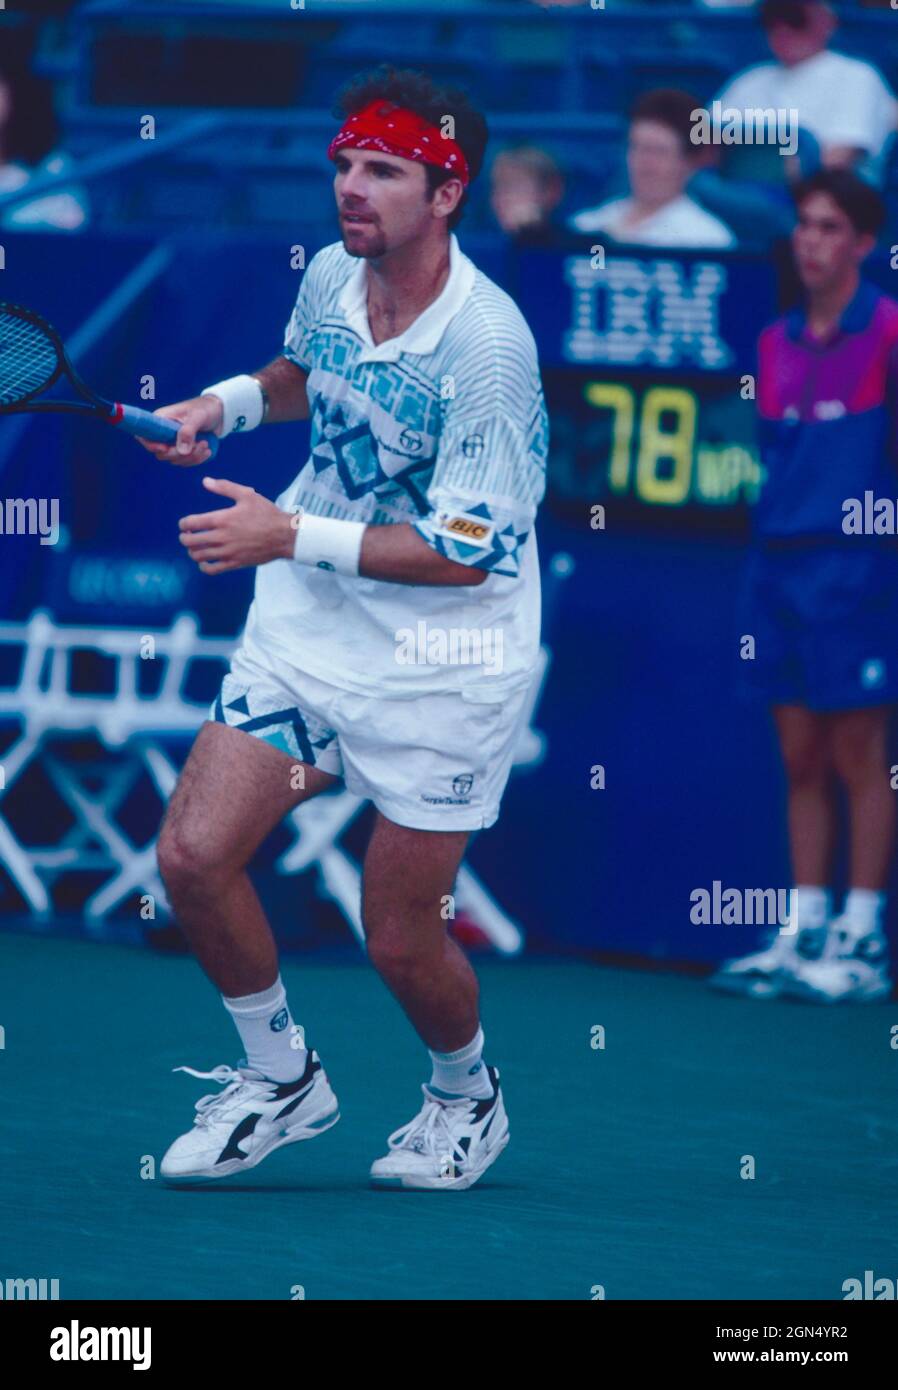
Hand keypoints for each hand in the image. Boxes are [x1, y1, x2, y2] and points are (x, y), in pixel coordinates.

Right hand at [136, 395, 223, 466]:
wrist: (218, 412)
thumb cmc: (205, 409)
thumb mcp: (198, 417)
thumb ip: (188, 432)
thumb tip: (181, 451)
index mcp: (160, 420)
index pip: (144, 436)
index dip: (151, 445)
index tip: (165, 448)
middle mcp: (163, 433)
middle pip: (161, 453)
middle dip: (180, 454)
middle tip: (200, 444)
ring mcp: (172, 443)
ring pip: (174, 460)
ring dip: (191, 457)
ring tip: (206, 445)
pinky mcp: (182, 450)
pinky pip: (185, 462)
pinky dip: (196, 459)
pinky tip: (207, 451)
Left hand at [179, 477, 295, 573]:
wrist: (284, 535)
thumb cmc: (267, 514)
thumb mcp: (247, 495)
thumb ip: (224, 487)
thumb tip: (205, 481)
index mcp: (222, 519)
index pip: (191, 523)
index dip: (183, 524)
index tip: (185, 524)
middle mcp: (221, 537)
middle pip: (190, 541)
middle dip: (184, 537)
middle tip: (188, 535)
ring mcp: (227, 552)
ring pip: (198, 556)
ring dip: (192, 551)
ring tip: (196, 547)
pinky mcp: (235, 563)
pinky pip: (212, 569)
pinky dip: (203, 566)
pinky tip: (205, 561)